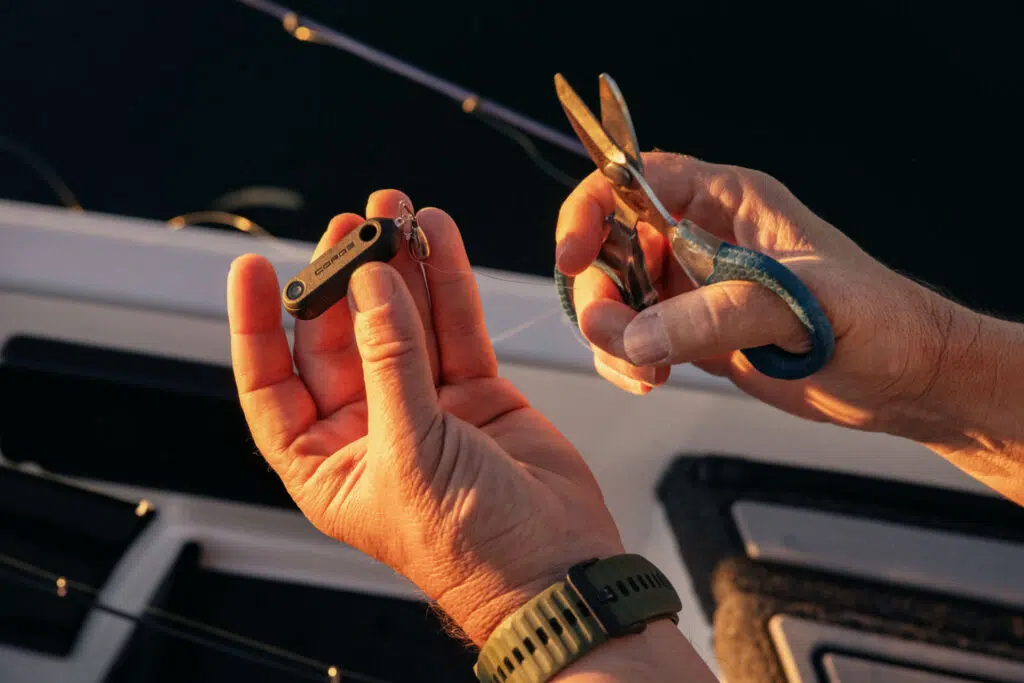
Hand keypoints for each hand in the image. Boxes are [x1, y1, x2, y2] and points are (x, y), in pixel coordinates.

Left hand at [227, 190, 623, 646]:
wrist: (557, 566)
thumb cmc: (471, 547)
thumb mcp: (412, 453)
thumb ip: (391, 362)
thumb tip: (372, 287)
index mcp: (328, 463)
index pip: (272, 385)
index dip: (259, 325)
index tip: (253, 267)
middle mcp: (370, 429)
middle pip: (342, 339)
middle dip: (345, 279)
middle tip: (352, 226)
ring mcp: (424, 406)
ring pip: (403, 322)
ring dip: (399, 267)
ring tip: (395, 212)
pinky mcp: (476, 392)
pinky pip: (454, 327)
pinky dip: (448, 282)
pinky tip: (438, 238)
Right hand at [556, 151, 970, 440]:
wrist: (906, 380)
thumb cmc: (877, 321)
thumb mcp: (800, 304)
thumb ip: (715, 315)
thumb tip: (637, 336)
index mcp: (727, 201)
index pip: (633, 179)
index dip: (590, 209)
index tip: (572, 254)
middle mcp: (701, 237)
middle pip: (608, 244)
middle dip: (599, 291)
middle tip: (616, 335)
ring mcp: (694, 287)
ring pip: (613, 296)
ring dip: (610, 335)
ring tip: (646, 371)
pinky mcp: (693, 333)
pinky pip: (631, 338)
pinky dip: (625, 360)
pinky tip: (651, 380)